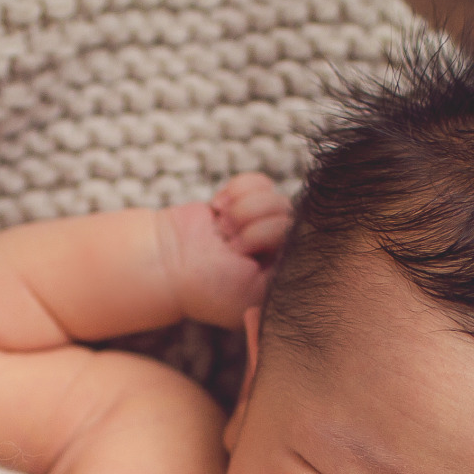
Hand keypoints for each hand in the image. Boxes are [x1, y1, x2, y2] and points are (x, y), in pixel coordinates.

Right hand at [161, 173, 292, 325]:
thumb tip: (305, 242)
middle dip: (254, 226)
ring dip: (244, 208)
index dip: (272, 239)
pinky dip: (237, 190)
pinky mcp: (246, 202)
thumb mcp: (254, 291)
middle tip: (229, 244)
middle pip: (290, 216)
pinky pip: (259, 182)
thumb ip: (287, 272)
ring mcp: (263, 224)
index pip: (306, 242)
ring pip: (276, 196)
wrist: (167, 263)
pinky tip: (219, 209)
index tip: (244, 253)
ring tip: (223, 227)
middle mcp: (278, 250)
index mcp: (285, 275)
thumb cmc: (208, 287)